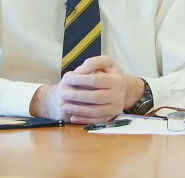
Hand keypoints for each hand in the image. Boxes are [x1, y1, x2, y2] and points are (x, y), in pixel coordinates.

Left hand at [29, 56, 143, 124]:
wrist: (121, 89)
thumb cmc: (108, 74)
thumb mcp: (105, 63)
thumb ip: (92, 63)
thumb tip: (79, 72)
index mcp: (116, 80)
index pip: (96, 80)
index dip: (80, 80)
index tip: (68, 78)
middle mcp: (118, 95)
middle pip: (96, 97)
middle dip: (77, 96)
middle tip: (63, 94)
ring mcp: (115, 108)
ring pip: (96, 111)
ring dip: (78, 110)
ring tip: (65, 106)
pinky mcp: (111, 117)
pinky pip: (96, 121)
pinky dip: (84, 120)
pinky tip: (73, 117)